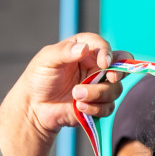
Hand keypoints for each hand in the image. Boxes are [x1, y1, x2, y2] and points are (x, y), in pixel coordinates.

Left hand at [14, 33, 130, 137]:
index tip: (104, 63)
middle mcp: (95, 67)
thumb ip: (65, 51)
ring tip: (76, 96)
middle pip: (119, 68)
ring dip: (97, 94)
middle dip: (118, 73)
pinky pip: (108, 107)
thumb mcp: (47, 59)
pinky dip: (95, 108)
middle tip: (110, 78)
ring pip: (114, 90)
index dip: (108, 53)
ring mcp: (98, 87)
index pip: (104, 47)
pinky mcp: (98, 105)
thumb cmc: (39, 78)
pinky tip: (78, 107)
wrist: (35, 106)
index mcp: (85, 50)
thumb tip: (84, 48)